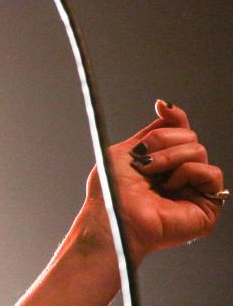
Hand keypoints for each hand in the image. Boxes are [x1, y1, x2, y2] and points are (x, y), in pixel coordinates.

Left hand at [85, 100, 223, 262]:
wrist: (115, 217)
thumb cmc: (112, 191)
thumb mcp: (126, 151)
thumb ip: (150, 132)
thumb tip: (166, 107)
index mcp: (161, 161)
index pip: (179, 131)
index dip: (174, 117)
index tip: (161, 106)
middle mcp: (180, 173)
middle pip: (188, 136)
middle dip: (162, 142)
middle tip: (143, 161)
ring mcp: (194, 189)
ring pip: (198, 150)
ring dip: (169, 157)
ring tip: (152, 175)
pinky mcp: (208, 205)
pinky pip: (211, 172)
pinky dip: (188, 173)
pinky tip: (170, 187)